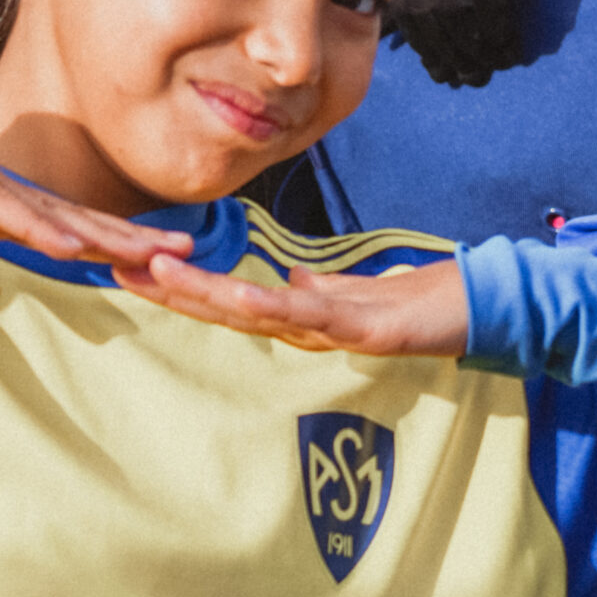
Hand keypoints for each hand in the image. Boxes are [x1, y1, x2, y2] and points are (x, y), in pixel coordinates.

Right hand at [0, 77, 190, 306]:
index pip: (63, 228)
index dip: (107, 243)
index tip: (153, 258)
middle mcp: (1, 189)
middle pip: (77, 220)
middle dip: (131, 238)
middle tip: (189, 249)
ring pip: (56, 217)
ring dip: (106, 236)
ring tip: (155, 252)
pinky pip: (4, 210)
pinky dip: (39, 230)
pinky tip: (74, 247)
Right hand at [115, 255, 469, 356]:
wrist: (478, 313)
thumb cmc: (420, 304)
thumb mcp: (360, 292)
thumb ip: (324, 289)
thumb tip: (292, 280)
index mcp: (301, 317)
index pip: (228, 298)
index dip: (180, 286)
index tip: (131, 263)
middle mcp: (307, 331)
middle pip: (226, 310)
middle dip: (172, 291)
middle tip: (117, 268)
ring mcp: (334, 333)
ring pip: (257, 315)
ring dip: (206, 296)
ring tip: (159, 274)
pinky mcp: (368, 331)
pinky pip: (313, 317)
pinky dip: (274, 306)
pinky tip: (241, 295)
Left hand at [388, 0, 550, 87]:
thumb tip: (407, 29)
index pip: (419, 44)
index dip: (438, 62)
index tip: (449, 74)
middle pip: (446, 52)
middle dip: (463, 69)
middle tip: (476, 79)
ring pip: (475, 48)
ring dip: (488, 62)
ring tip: (496, 66)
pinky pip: (501, 32)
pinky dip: (509, 45)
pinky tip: (515, 50)